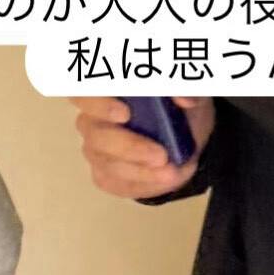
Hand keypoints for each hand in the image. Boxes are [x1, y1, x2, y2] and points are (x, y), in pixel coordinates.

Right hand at [70, 97, 214, 199]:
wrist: (186, 142)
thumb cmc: (179, 109)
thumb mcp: (190, 94)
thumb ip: (186, 90)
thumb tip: (184, 99)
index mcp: (104, 93)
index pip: (83, 94)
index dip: (99, 104)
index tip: (125, 114)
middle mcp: (92, 121)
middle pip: (97, 136)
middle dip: (130, 148)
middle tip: (161, 156)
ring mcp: (96, 151)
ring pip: (108, 164)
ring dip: (142, 171)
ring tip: (174, 172)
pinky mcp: (105, 176)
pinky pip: (118, 184)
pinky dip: (145, 184)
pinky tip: (166, 180)